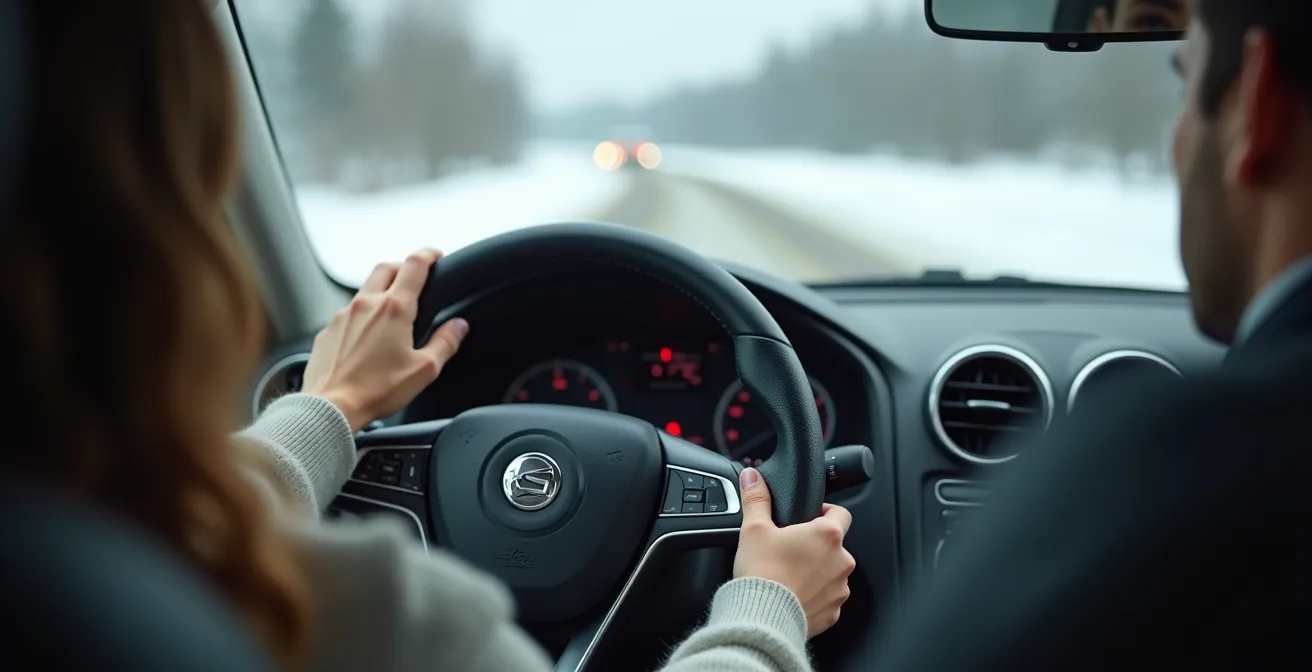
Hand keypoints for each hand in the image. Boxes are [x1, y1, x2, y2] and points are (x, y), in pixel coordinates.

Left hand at [301, 248, 469, 431]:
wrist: (331, 406)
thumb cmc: (376, 390)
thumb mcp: (424, 370)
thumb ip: (445, 343)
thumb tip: (459, 326)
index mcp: (394, 309)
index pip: (414, 265)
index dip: (429, 255)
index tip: (436, 255)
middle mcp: (366, 304)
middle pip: (386, 268)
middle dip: (403, 267)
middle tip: (414, 277)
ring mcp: (343, 315)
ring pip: (365, 289)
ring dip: (380, 290)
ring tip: (391, 310)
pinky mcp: (328, 330)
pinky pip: (348, 312)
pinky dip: (362, 314)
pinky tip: (367, 335)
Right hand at [732, 467, 855, 637]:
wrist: (762, 619)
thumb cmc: (762, 574)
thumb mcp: (754, 529)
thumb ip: (756, 499)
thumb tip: (753, 477)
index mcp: (827, 535)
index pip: (841, 513)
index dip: (825, 511)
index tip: (808, 517)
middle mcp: (841, 562)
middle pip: (834, 545)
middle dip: (815, 545)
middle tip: (789, 549)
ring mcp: (839, 590)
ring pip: (832, 573)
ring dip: (816, 571)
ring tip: (789, 574)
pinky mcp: (832, 613)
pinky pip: (827, 598)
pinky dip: (813, 595)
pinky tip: (792, 594)